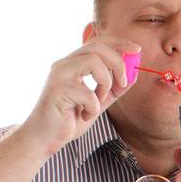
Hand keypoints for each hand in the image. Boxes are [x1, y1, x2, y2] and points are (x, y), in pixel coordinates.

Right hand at [20, 37, 140, 157]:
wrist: (44, 139)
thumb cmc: (68, 120)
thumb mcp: (97, 103)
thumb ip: (112, 90)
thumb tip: (132, 76)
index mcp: (72, 64)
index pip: (97, 42)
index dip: (118, 43)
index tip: (136, 49)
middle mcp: (64, 64)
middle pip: (97, 46)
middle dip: (118, 62)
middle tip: (124, 81)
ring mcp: (59, 75)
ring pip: (93, 61)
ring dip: (105, 83)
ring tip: (98, 102)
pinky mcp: (58, 90)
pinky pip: (88, 92)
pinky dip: (93, 107)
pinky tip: (84, 115)